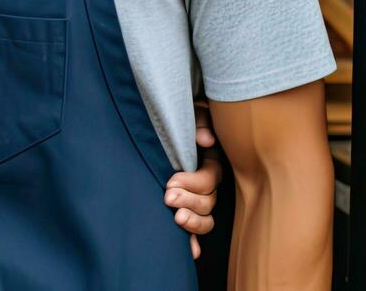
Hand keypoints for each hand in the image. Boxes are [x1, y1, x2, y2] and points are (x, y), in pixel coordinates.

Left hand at [165, 104, 222, 258]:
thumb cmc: (178, 118)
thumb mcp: (191, 112)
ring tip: (176, 219)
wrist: (155, 124)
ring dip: (193, 223)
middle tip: (168, 197)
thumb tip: (205, 141)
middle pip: (209, 202)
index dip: (192, 183)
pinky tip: (190, 252)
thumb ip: (199, 122)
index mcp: (209, 162)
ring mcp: (198, 199)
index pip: (210, 179)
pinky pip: (195, 231)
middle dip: (188, 201)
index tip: (170, 183)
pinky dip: (193, 241)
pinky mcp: (186, 210)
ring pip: (206, 219)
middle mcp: (207, 184)